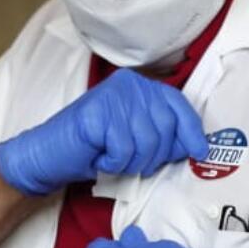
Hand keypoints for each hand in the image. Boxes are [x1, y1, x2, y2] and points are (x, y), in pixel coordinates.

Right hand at [0, 68, 208, 194]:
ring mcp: (112, 96)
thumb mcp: (137, 137)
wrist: (49, 155)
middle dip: (154, 155)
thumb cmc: (95, 148)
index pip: (177, 103)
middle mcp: (128, 84)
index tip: (199, 151)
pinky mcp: (96, 113)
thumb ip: (164, 134)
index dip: (191, 130)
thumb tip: (197, 145)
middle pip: (164, 127)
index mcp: (140, 85)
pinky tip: (100, 156)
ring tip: (113, 157)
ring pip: (146, 142)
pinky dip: (114, 163)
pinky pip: (124, 150)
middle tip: (132, 161)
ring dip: (132, 162)